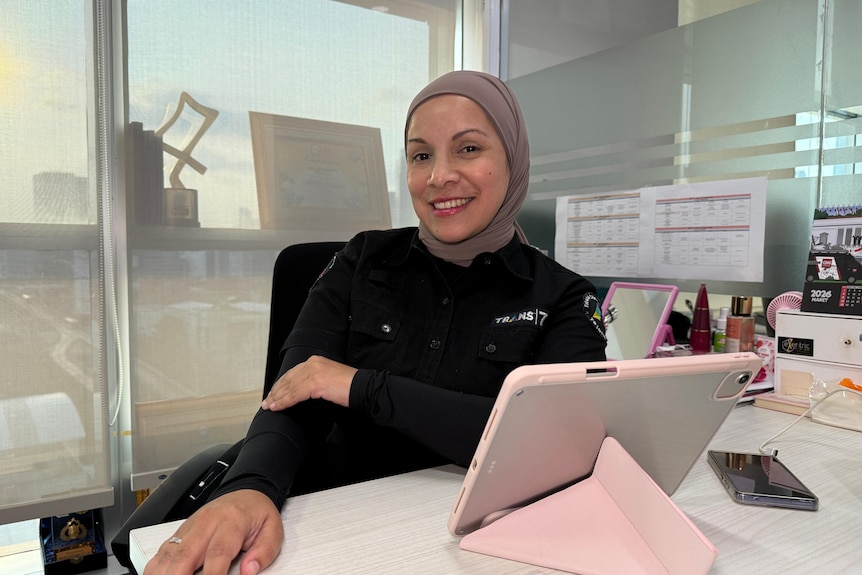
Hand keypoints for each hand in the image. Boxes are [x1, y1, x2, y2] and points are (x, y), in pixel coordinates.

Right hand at [143, 490, 282, 574]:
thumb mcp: (273, 529)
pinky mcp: (179, 533)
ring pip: (169, 553)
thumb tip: (250, 571)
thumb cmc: (257, 514)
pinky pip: (162, 552)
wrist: (246, 492)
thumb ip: (264, 551)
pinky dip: (156, 568)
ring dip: (165, 573)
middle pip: (186, 554)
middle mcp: (206, 523)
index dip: (212, 574)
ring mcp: (190, 527)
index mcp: (232, 521)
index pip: (218, 552)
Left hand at [261, 355, 356, 410]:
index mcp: (316, 361)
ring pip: (289, 387)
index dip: (281, 384)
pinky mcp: (315, 383)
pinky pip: (295, 394)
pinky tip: (278, 406)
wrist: (363, 387)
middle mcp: (313, 363)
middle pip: (288, 379)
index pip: (292, 373)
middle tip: (267, 401)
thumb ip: (314, 380)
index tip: (274, 393)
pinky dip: (284, 401)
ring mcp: (314, 372)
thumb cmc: (350, 386)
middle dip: (276, 391)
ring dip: (277, 398)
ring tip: (270, 406)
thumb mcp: (329, 377)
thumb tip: (301, 391)